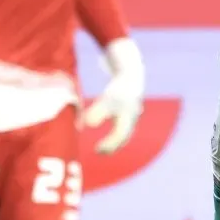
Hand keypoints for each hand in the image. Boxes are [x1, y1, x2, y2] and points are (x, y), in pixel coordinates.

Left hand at [79, 38, 144, 153]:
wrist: (131, 69)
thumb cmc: (118, 85)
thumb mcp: (106, 98)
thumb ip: (97, 111)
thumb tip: (86, 125)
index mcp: (128, 118)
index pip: (119, 136)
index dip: (109, 145)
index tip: (97, 149)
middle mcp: (133, 117)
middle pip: (125, 135)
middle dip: (113, 145)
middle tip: (99, 151)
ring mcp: (133, 112)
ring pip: (126, 130)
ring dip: (115, 139)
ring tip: (103, 145)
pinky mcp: (129, 106)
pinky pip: (124, 123)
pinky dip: (116, 130)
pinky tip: (106, 129)